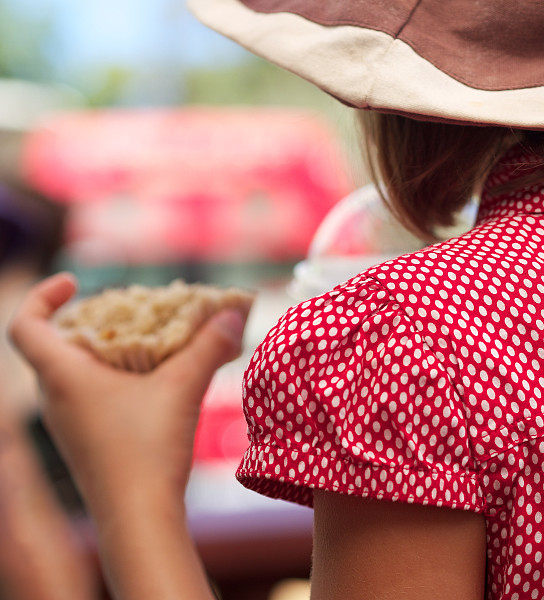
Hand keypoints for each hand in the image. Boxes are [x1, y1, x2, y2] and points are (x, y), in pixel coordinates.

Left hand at [7, 273, 245, 515]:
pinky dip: (113, 380)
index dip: (43, 296)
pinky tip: (153, 386)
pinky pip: (89, 397)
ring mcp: (67, 424)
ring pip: (75, 373)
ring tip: (149, 346)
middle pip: (56, 346)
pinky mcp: (85, 443)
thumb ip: (209, 346)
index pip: (26, 325)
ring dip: (106, 353)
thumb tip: (234, 314)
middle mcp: (55, 399)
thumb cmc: (147, 450)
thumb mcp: (182, 388)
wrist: (138, 520)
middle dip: (91, 322)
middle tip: (131, 313)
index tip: (76, 282)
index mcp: (63, 377)